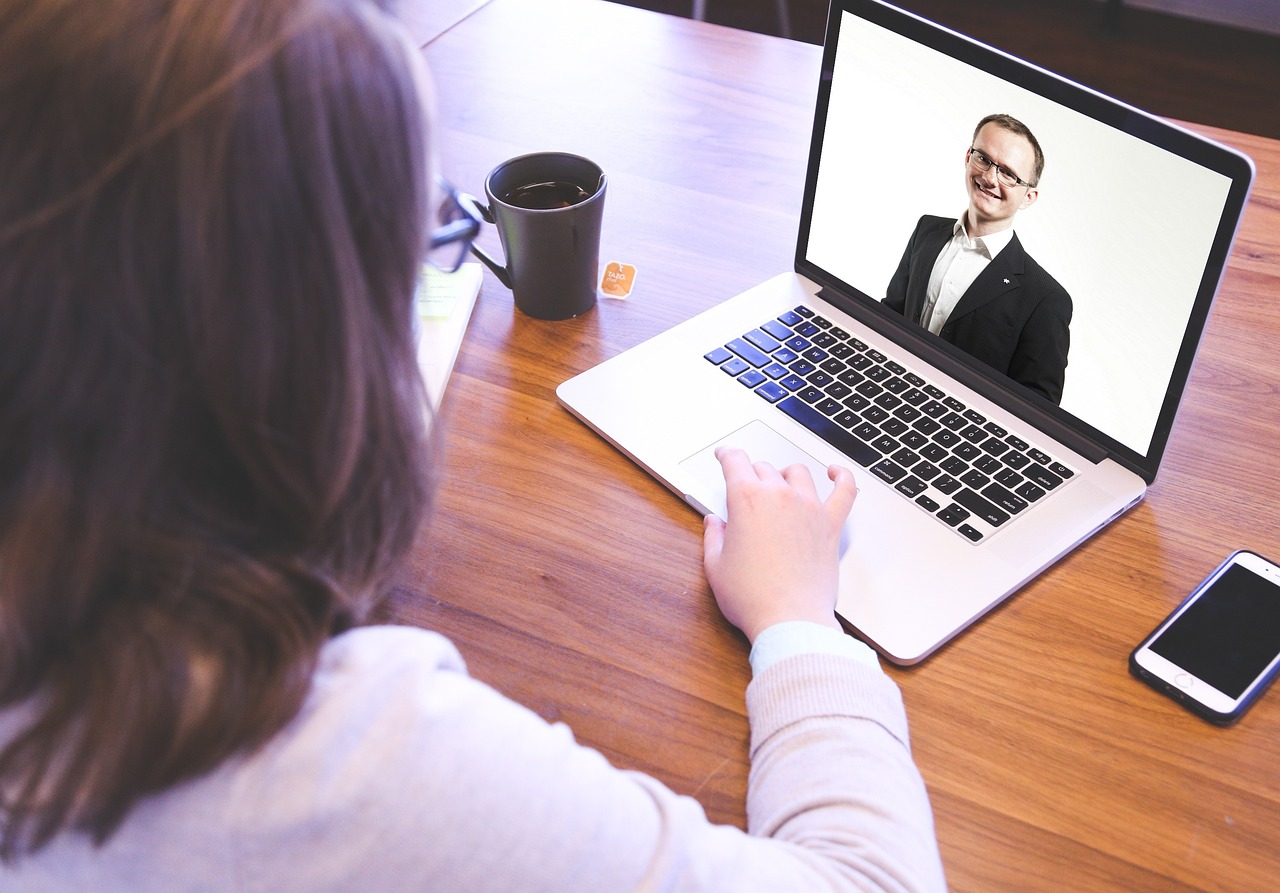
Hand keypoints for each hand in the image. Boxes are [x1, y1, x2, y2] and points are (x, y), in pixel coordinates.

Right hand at [702, 446, 856, 643]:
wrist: (790, 619)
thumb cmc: (753, 597)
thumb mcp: (716, 567)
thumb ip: (713, 538)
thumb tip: (714, 523)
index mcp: (747, 500)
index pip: (735, 461)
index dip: (726, 454)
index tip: (725, 455)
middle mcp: (780, 496)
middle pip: (764, 468)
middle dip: (751, 474)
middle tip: (746, 487)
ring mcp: (809, 508)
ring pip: (798, 473)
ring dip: (785, 474)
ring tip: (780, 483)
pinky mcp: (831, 525)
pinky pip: (845, 491)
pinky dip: (842, 477)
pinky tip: (835, 473)